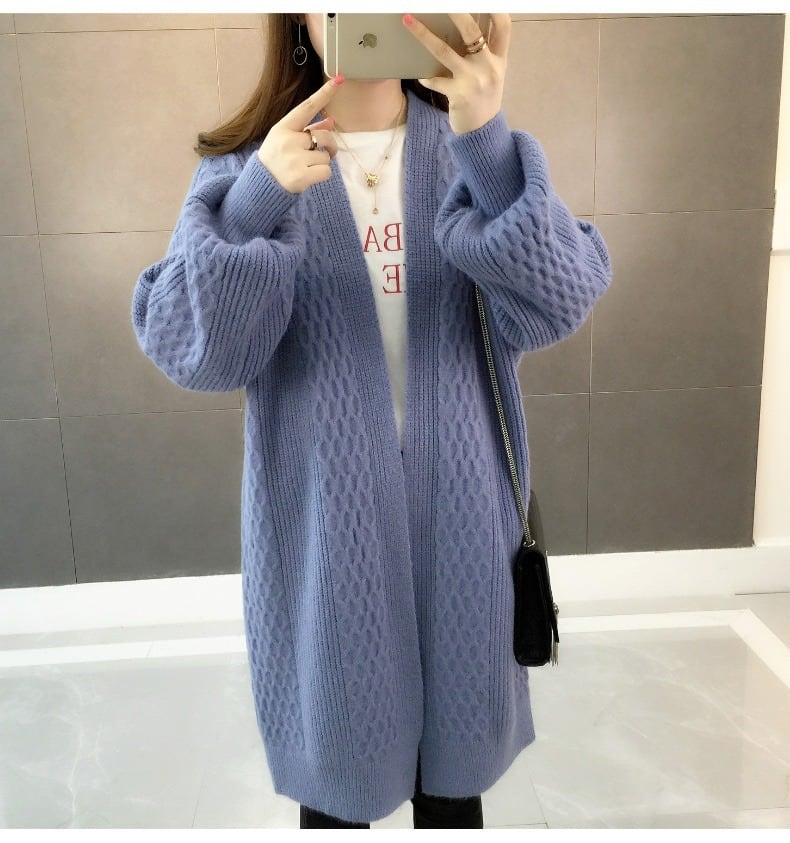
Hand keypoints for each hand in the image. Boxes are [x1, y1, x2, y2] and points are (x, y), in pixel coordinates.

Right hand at [257, 75, 343, 193]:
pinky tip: (310, 177)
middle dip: (329, 146)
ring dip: (322, 163)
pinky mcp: (300, 177)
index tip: (339, 79)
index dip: (324, 94)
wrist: (262, 186)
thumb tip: (330, 121)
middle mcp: (288, 141)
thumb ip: (308, 130)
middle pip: (324, 136)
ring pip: (326, 157)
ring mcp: (294, 159)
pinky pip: (326, 172)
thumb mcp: (286, 141)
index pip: (307, 107)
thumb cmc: (276, 160)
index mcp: (283, 128)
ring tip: (308, 168)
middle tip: (326, 154)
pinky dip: (323, 176)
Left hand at [403, 13, 510, 134]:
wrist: (482, 132)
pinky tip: (421, 75)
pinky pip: (436, 80)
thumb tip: (466, 27)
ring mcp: (473, 80)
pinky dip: (427, 77)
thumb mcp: (492, 74)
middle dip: (455, 11)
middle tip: (438, 2)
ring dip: (424, 34)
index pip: (503, 26)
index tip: (482, 0)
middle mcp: (489, 67)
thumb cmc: (484, 100)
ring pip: (445, 51)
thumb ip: (485, 52)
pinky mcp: (458, 95)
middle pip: (472, 31)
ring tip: (408, 20)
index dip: (494, 8)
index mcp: (499, 59)